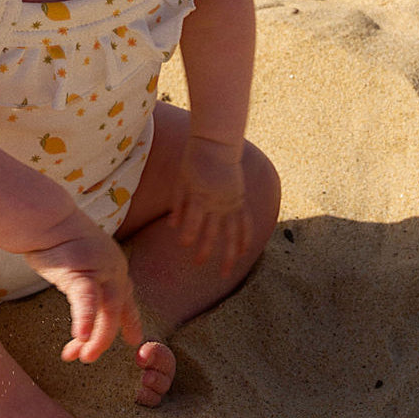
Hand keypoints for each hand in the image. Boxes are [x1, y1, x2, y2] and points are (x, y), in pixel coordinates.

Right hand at [24, 212, 142, 363]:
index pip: (127, 298)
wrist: (45, 217)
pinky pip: (86, 301)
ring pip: (107, 312)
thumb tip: (80, 299)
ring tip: (84, 357)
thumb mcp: (79, 262)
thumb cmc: (55, 238)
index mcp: (114, 265)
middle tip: (88, 358)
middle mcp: (114, 268)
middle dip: (104, 339)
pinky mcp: (82, 272)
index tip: (133, 340)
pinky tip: (79, 337)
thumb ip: (85, 281)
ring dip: (97, 339)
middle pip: (117, 311)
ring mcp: (101, 270)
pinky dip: (84, 320)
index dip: (130, 321)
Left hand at [169, 135, 251, 275]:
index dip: (189, 236)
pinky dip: (245, 238)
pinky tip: (243, 253)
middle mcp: (218, 203)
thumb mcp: (180, 180)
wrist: (217, 144)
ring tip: (225, 272)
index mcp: (201, 196)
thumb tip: (172, 227)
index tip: (184, 245)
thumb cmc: (194, 160)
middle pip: (213, 232)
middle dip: (205, 250)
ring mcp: (232, 203)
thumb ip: (178, 203)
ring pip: (233, 234)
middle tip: (198, 264)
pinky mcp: (240, 200)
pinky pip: (246, 223)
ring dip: (229, 254)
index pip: (194, 223)